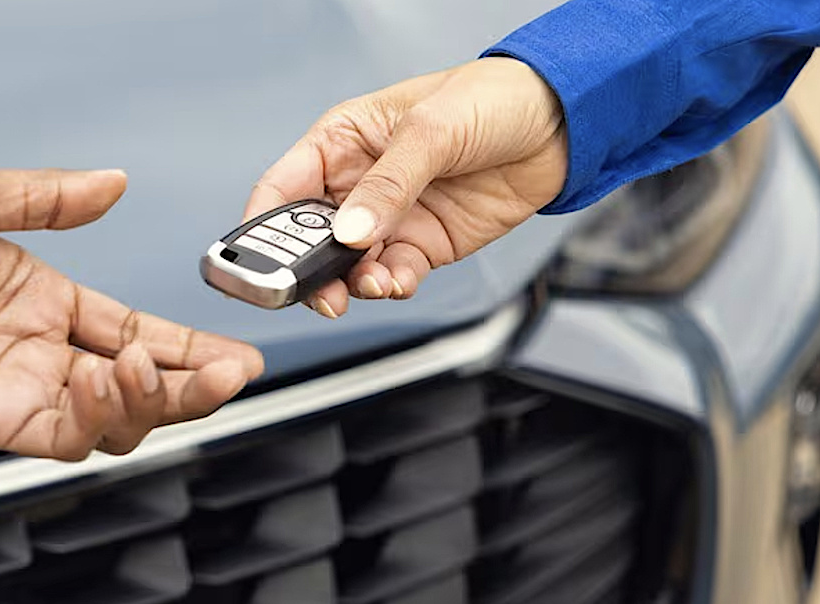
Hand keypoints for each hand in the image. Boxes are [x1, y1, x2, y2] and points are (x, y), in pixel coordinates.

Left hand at [0, 160, 264, 461]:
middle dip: (193, 384)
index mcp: (46, 298)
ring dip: (150, 399)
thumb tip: (115, 183)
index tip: (238, 355)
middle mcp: (41, 349)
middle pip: (142, 383)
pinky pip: (70, 437)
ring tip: (145, 370)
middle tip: (227, 377)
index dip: (189, 346)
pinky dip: (101, 418)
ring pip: (117, 419)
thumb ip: (49, 198)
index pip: (137, 329)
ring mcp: (21, 390)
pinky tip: (106, 384)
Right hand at [245, 57, 568, 316]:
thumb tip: (351, 231)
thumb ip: (388, 184)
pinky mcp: (422, 246)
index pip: (283, 188)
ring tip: (368, 284)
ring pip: (347, 266)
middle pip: (308, 238)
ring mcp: (389, 218)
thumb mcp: (432, 129)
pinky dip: (387, 287)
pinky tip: (396, 281)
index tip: (255, 261)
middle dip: (306, 268)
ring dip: (350, 284)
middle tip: (315, 288)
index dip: (261, 226)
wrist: (564, 123)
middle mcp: (358, 184)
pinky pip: (389, 276)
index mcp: (342, 142)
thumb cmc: (493, 98)